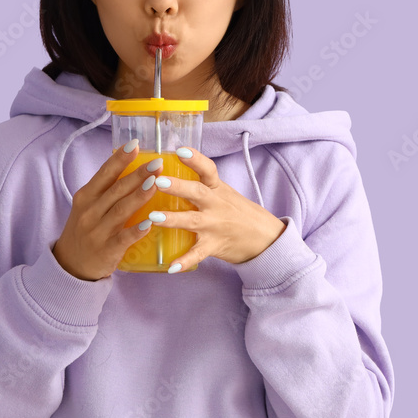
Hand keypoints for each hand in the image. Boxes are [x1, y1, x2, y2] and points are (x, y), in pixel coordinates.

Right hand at [52, 140, 157, 280]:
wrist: (70, 266)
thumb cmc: (85, 230)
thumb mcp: (87, 206)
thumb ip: (106, 190)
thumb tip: (133, 167)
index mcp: (86, 197)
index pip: (104, 173)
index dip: (120, 158)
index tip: (136, 143)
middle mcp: (90, 211)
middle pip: (116, 189)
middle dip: (138, 175)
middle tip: (158, 163)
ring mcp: (97, 231)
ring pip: (121, 210)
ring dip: (139, 196)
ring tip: (156, 183)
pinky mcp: (106, 250)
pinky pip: (123, 238)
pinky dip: (137, 230)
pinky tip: (150, 222)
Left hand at [146, 147, 285, 272]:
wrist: (264, 237)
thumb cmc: (237, 212)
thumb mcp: (223, 192)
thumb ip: (201, 184)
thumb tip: (170, 167)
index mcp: (217, 189)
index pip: (207, 169)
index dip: (194, 159)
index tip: (179, 150)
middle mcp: (216, 205)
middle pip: (196, 192)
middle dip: (177, 186)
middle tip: (158, 181)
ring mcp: (215, 226)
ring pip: (191, 221)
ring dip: (172, 219)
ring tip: (152, 217)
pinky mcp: (214, 245)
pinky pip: (198, 254)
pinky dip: (185, 261)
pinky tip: (170, 267)